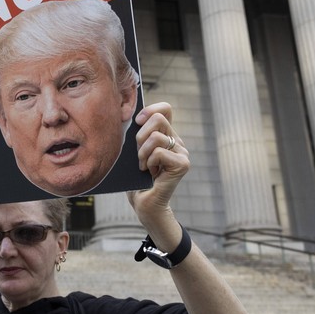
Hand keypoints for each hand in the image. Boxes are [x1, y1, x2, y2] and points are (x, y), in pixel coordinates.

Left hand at [128, 102, 188, 235]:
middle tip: (138, 154)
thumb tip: (131, 118)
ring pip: (157, 136)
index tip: (137, 121)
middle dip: (140, 135)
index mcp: (166, 135)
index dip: (150, 110)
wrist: (144, 204)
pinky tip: (150, 173)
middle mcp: (177, 142)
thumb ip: (137, 135)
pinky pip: (159, 152)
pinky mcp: (183, 164)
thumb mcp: (133, 152)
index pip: (165, 109)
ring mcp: (182, 153)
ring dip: (143, 152)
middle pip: (158, 119)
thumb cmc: (135, 179)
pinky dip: (149, 162)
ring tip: (143, 166)